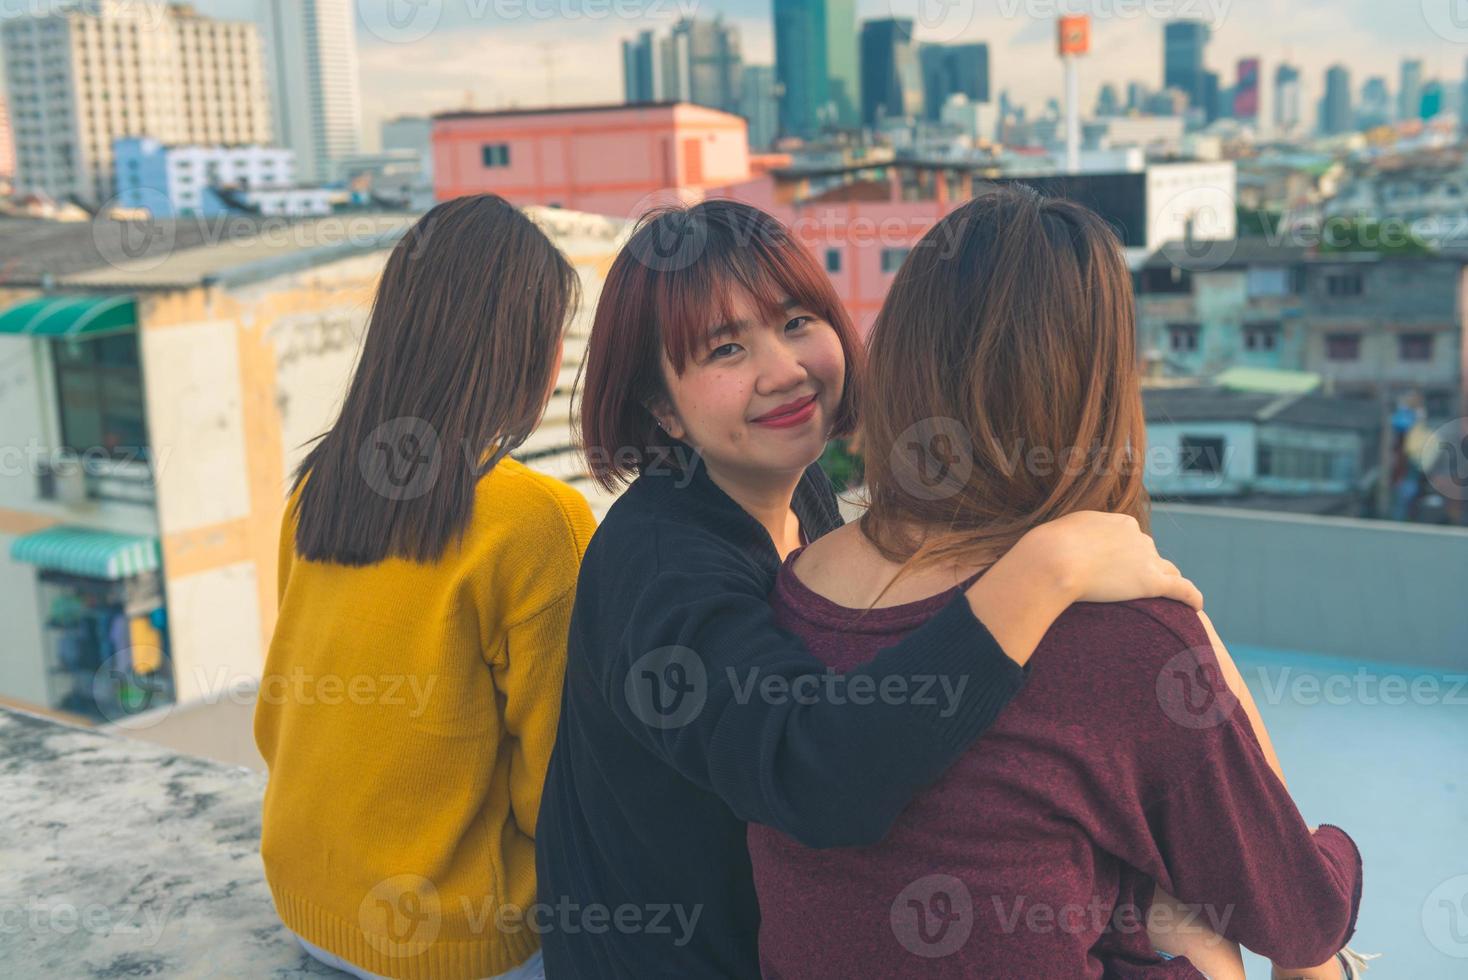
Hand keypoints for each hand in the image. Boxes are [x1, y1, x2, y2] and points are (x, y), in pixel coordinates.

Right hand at [1022, 511, 1202, 609]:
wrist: (1053, 559)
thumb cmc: (1046, 551)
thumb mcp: (1058, 535)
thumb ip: (1069, 542)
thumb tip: (1057, 551)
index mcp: (1118, 522)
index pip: (1131, 539)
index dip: (1127, 556)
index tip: (1118, 570)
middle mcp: (1137, 536)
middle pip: (1150, 554)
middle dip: (1146, 568)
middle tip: (1134, 588)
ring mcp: (1146, 558)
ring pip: (1167, 570)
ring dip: (1168, 582)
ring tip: (1170, 597)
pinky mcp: (1151, 582)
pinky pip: (1181, 589)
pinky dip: (1191, 596)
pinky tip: (1197, 607)